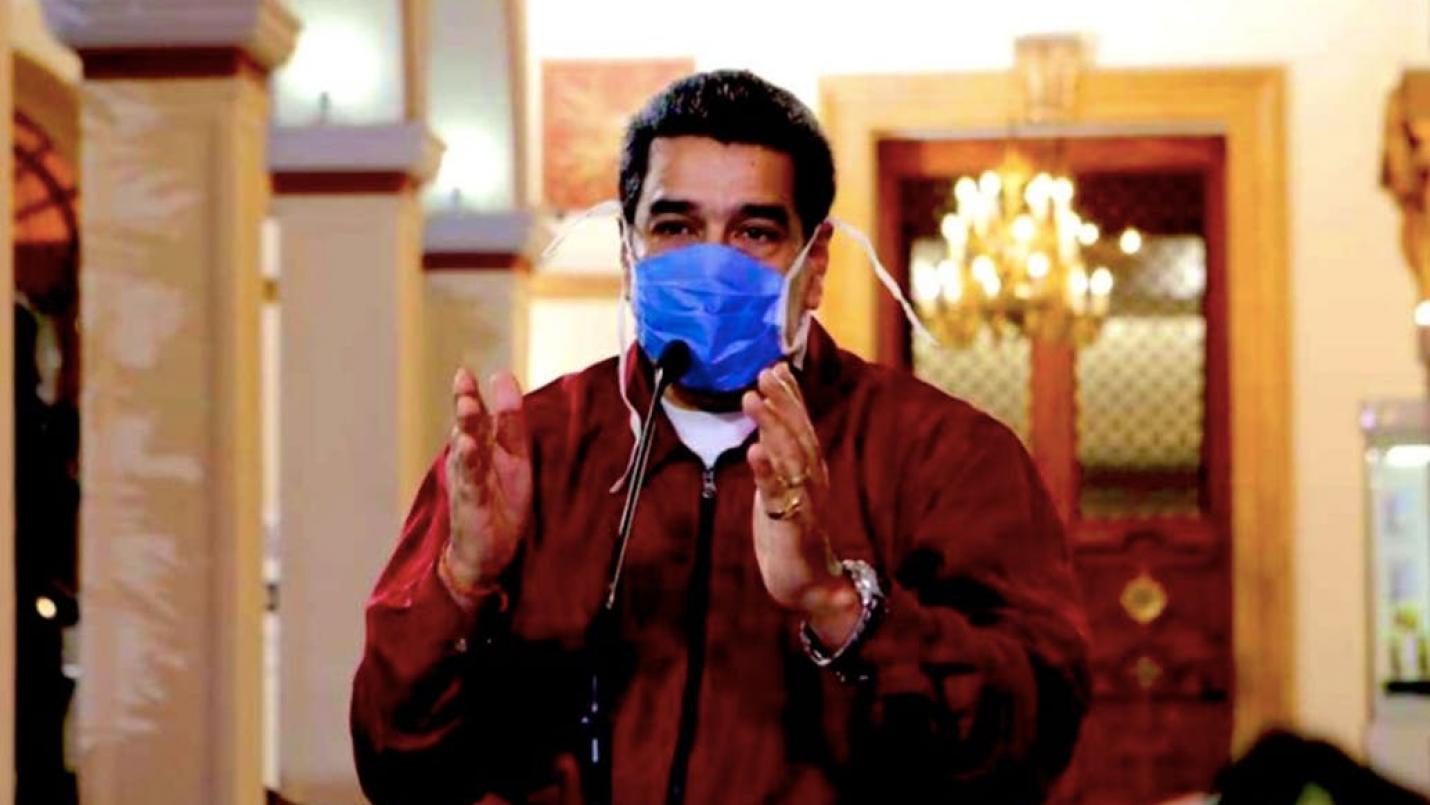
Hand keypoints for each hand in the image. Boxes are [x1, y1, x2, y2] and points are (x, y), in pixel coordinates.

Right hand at [445, 367, 531, 589]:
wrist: (489, 553)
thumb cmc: (501, 502)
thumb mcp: (515, 456)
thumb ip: (510, 421)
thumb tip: (503, 376)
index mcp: (482, 446)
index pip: (477, 414)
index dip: (471, 392)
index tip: (466, 371)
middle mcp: (470, 460)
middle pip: (467, 427)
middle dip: (465, 403)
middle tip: (462, 381)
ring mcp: (468, 481)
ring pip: (466, 450)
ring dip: (466, 427)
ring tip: (466, 405)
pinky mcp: (472, 503)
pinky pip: (471, 480)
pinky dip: (470, 463)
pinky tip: (468, 446)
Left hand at [743, 363, 859, 645]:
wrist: (810, 583)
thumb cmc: (794, 530)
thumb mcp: (787, 485)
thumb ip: (783, 452)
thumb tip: (771, 419)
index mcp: (812, 470)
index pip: (803, 426)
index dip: (791, 396)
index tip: (776, 367)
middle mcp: (812, 480)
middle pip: (799, 435)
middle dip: (783, 402)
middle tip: (765, 374)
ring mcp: (803, 502)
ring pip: (790, 457)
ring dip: (773, 426)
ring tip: (754, 399)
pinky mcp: (790, 525)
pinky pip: (778, 495)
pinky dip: (767, 471)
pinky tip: (754, 451)